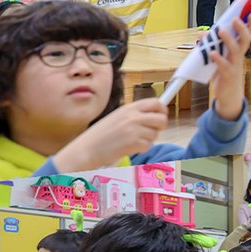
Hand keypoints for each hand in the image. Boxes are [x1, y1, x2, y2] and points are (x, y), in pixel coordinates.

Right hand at [52, 100, 167, 171]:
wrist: (88, 148)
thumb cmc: (102, 134)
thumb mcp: (118, 116)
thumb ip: (136, 114)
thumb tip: (156, 114)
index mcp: (129, 108)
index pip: (156, 103)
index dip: (162, 110)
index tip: (161, 115)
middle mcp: (133, 116)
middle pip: (161, 119)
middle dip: (159, 127)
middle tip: (149, 131)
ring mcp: (134, 129)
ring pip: (155, 134)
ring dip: (147, 139)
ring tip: (132, 140)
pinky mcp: (134, 143)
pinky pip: (148, 146)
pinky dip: (141, 148)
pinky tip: (129, 147)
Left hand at [209, 16, 250, 121]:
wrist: (229, 97)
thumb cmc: (224, 75)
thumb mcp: (221, 58)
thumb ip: (213, 46)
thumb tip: (203, 34)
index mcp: (238, 52)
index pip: (246, 36)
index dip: (250, 25)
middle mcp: (238, 58)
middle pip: (244, 41)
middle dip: (241, 29)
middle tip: (236, 19)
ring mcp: (234, 67)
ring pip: (234, 51)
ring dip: (228, 40)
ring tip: (220, 31)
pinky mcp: (227, 76)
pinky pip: (223, 66)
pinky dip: (218, 59)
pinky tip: (212, 53)